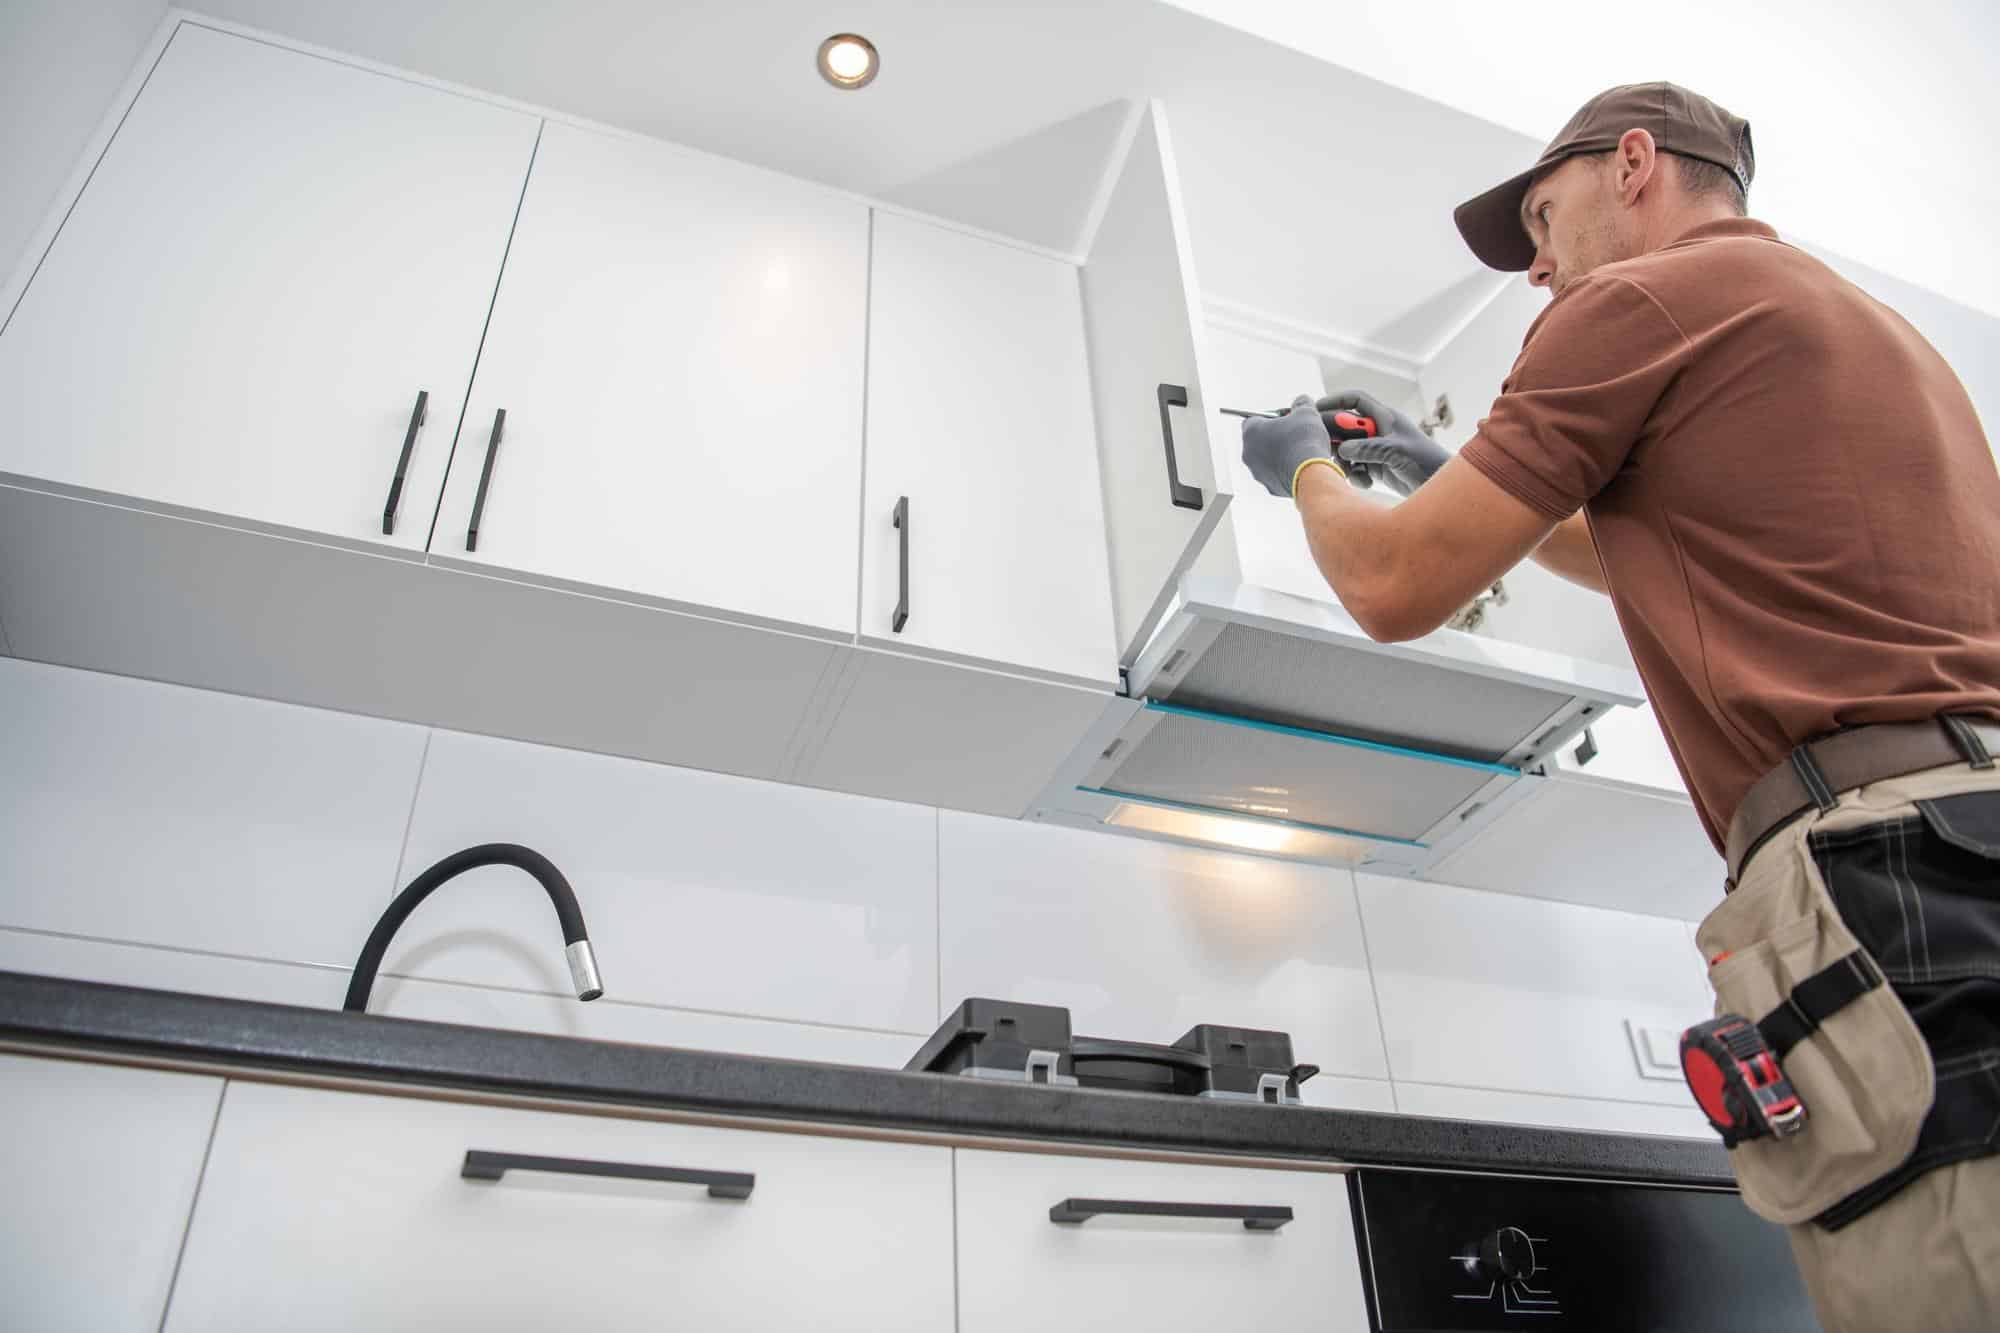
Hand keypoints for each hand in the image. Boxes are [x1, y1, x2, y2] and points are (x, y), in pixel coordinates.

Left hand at [1240, 396, 1341, 496]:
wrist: (1312, 474)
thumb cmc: (1305, 440)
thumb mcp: (1307, 411)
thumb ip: (1301, 403)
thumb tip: (1301, 402)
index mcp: (1251, 431)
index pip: (1253, 418)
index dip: (1270, 416)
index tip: (1285, 417)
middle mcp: (1249, 453)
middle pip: (1260, 439)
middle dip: (1276, 435)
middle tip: (1294, 432)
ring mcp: (1258, 472)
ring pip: (1268, 459)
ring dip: (1281, 453)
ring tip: (1301, 449)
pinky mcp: (1270, 487)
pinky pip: (1277, 474)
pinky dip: (1287, 469)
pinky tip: (1302, 464)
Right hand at [1316, 389, 1448, 496]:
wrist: (1440, 488)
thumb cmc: (1425, 462)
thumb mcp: (1397, 452)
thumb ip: (1369, 448)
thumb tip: (1343, 449)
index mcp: (1386, 417)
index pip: (1356, 400)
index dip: (1335, 401)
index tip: (1315, 409)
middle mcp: (1379, 430)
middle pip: (1346, 426)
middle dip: (1334, 439)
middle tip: (1323, 450)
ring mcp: (1376, 449)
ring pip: (1347, 449)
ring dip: (1344, 462)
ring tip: (1351, 474)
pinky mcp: (1376, 466)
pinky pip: (1355, 466)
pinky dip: (1355, 475)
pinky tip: (1366, 482)